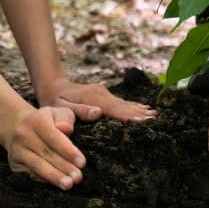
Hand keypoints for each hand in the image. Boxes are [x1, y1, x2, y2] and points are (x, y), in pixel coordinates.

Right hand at [0, 105, 86, 190]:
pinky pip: (31, 174)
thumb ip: (66, 118)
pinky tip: (56, 185)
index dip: (68, 151)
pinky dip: (45, 180)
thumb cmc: (47, 120)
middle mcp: (24, 135)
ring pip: (37, 166)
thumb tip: (67, 129)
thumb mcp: (58, 112)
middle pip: (46, 154)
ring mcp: (17, 151)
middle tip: (78, 177)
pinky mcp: (14, 164)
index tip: (82, 163)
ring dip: (54, 177)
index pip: (54, 137)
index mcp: (37, 120)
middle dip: (64, 167)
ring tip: (68, 185)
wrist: (17, 126)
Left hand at [39, 77, 155, 123]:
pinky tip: (146, 109)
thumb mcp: (60, 107)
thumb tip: (98, 113)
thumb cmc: (54, 101)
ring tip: (155, 115)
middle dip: (139, 114)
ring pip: (126, 104)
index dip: (128, 116)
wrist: (53, 86)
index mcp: (93, 97)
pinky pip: (123, 103)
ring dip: (140, 110)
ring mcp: (105, 93)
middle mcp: (102, 94)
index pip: (114, 109)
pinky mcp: (106, 96)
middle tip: (155, 121)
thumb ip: (79, 111)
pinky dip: (135, 106)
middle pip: (124, 106)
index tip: (142, 122)